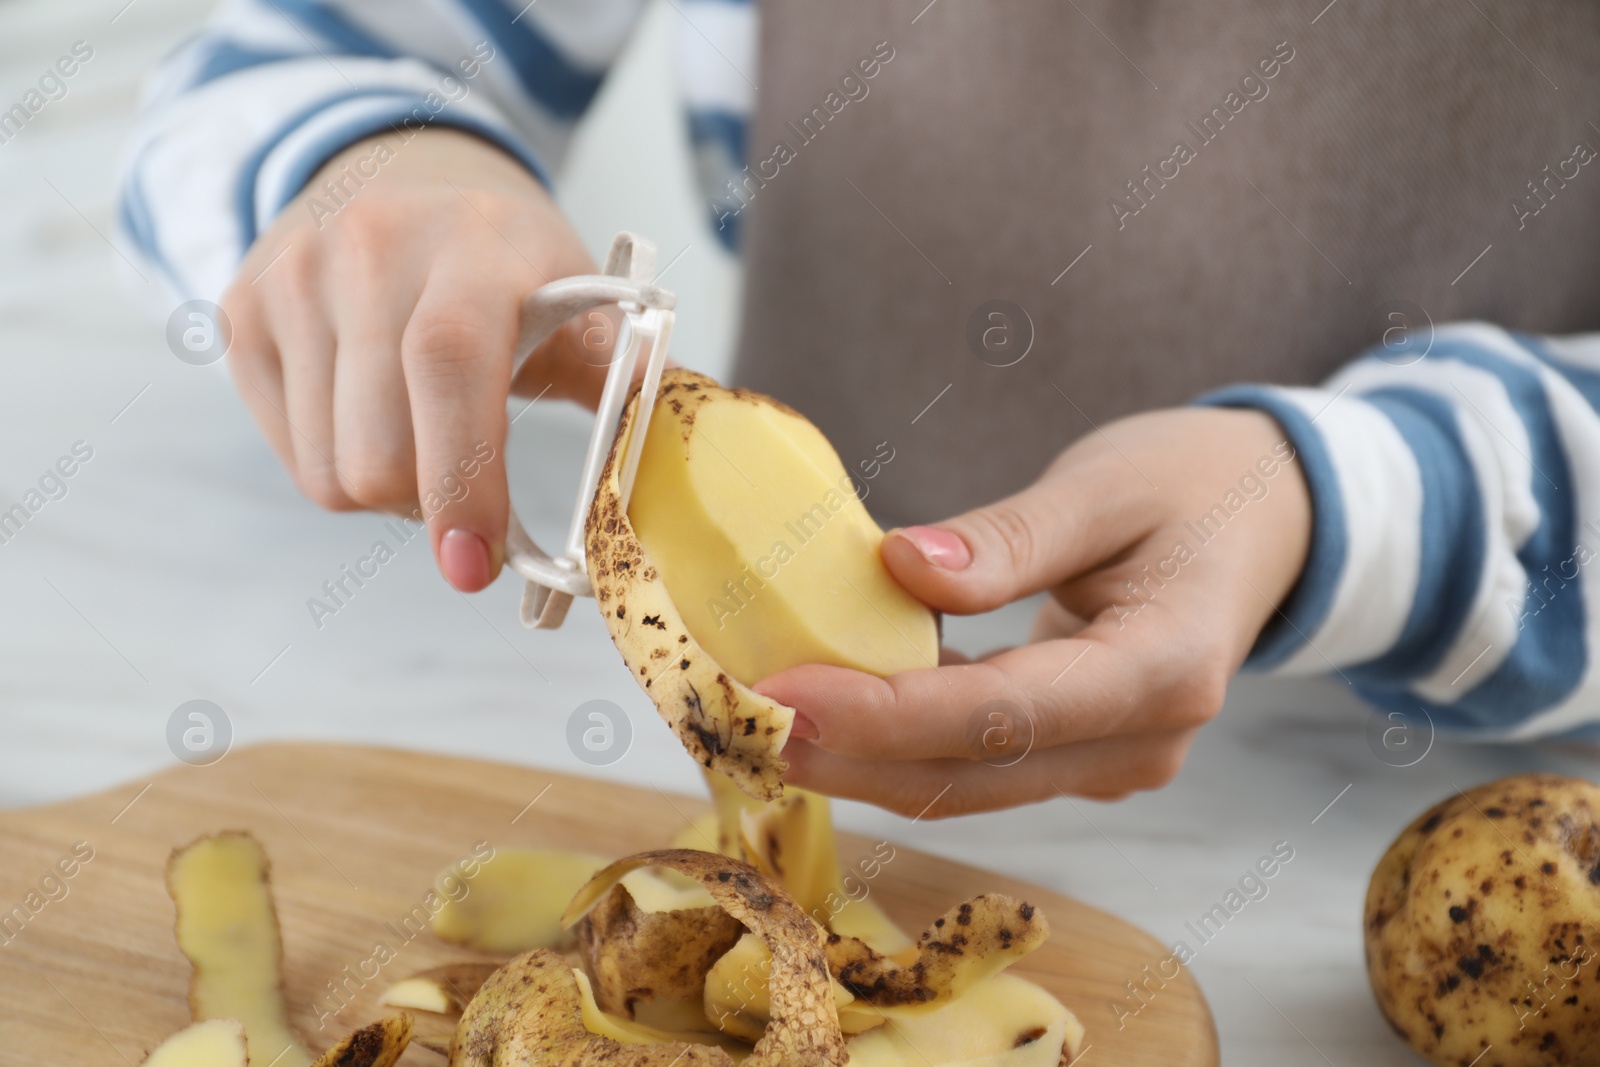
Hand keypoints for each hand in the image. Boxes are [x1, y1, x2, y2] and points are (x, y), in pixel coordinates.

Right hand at [222, 128, 608, 591]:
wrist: (405, 170)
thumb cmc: (509, 260)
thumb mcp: (580, 297)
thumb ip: (625, 378)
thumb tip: (674, 467)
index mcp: (474, 244)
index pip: (449, 364)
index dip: (463, 477)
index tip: (476, 566)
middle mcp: (370, 247)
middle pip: (375, 449)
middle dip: (432, 508)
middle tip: (472, 497)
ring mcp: (294, 275)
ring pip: (327, 471)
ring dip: (387, 493)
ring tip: (426, 440)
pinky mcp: (242, 309)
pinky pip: (289, 453)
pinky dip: (340, 465)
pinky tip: (376, 415)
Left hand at [756, 407, 1311, 817]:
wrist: (1268, 518)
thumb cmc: (1196, 483)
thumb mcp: (1108, 483)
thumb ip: (1012, 537)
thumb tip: (900, 568)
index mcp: (1166, 668)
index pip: (1006, 714)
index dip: (888, 716)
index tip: (785, 696)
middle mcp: (1144, 742)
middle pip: (971, 774)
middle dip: (846, 755)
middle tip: (733, 719)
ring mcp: (1115, 761)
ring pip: (966, 784)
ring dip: (859, 759)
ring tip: (755, 719)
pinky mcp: (1082, 755)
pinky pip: (977, 765)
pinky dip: (897, 741)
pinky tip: (827, 704)